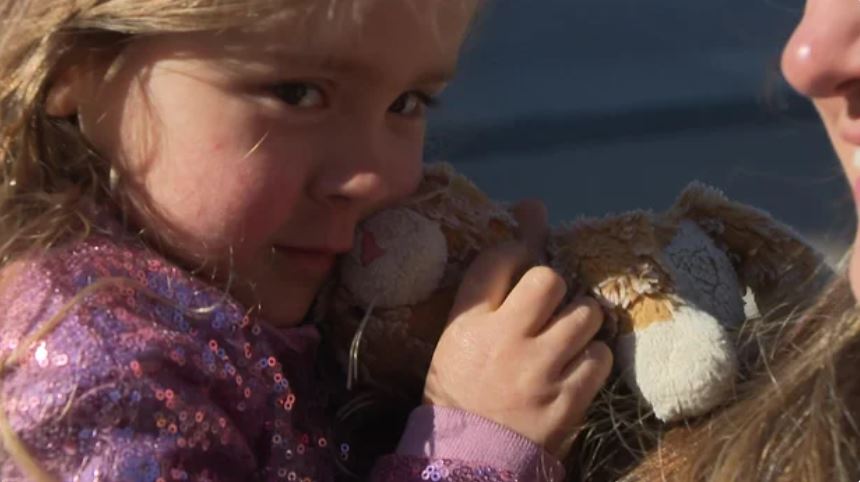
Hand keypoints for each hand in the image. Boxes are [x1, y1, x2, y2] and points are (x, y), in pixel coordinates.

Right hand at [423, 200, 612, 457]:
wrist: (470, 460)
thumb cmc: (462, 389)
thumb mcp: (461, 335)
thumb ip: (491, 282)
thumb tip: (532, 210)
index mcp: (468, 324)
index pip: (499, 260)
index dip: (521, 244)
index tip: (527, 248)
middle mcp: (504, 340)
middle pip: (549, 279)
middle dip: (557, 288)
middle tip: (551, 308)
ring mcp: (539, 371)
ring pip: (585, 314)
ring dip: (580, 321)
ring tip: (566, 340)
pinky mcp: (569, 399)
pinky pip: (600, 356)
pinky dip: (592, 358)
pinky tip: (574, 368)